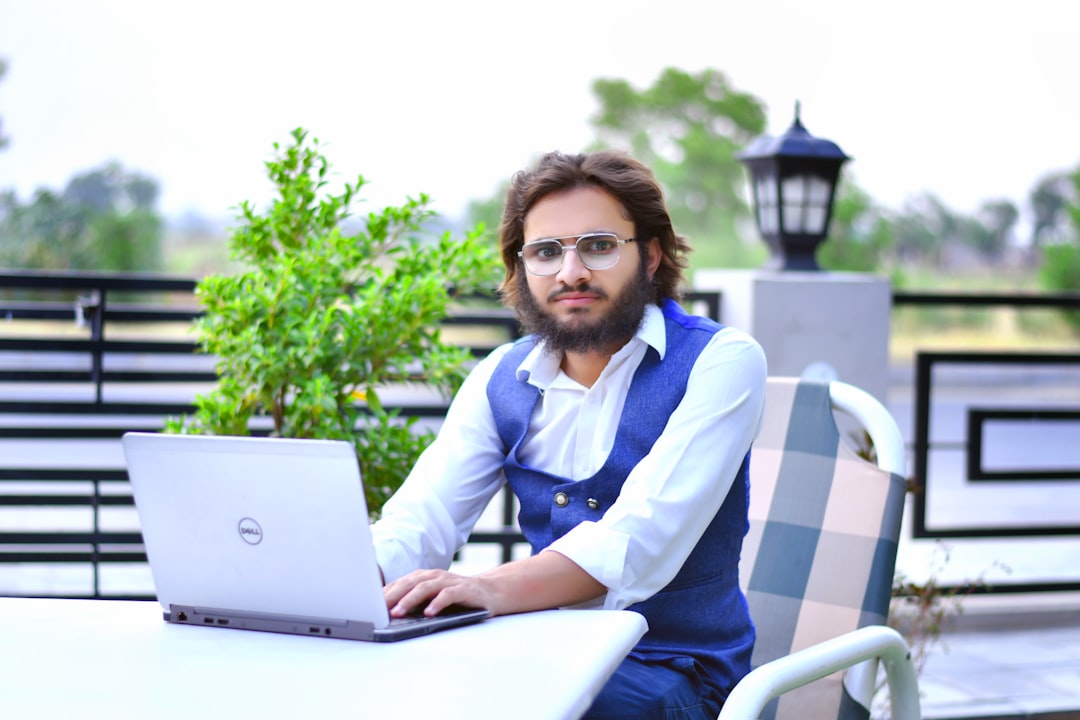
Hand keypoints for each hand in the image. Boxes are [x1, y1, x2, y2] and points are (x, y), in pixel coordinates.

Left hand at [383, 569, 497, 618]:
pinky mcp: (464, 590)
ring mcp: (449, 581)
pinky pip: (448, 595)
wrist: (490, 592)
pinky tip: (428, 613)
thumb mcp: (433, 598)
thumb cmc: (457, 597)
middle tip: (379, 609)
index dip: (385, 593)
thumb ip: (416, 601)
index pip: (400, 583)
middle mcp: (435, 576)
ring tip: (399, 612)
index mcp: (424, 577)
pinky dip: (437, 603)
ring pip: (426, 587)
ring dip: (410, 599)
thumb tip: (389, 613)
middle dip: (393, 596)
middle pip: (410, 583)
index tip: (370, 605)